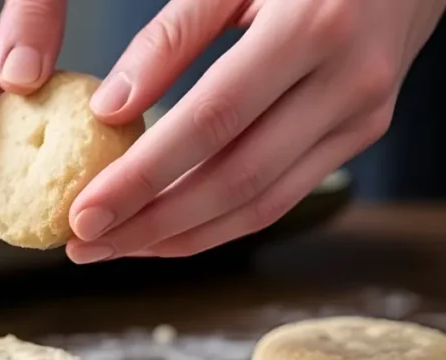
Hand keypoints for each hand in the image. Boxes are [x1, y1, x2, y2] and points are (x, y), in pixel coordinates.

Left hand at [67, 0, 445, 263]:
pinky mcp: (360, 136)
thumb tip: (108, 110)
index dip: (142, 177)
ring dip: (180, 237)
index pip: (211, 123)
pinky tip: (167, 232)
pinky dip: (220, 223)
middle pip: (235, 179)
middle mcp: (347, 82)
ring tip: (114, 247)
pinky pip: (281, 196)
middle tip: (85, 244)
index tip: (84, 211)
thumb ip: (170, 37)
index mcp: (310, 27)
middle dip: (151, 225)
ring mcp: (362, 117)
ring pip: (260, 204)